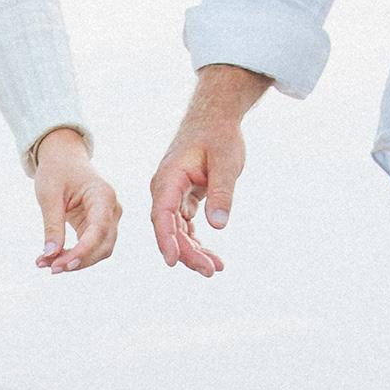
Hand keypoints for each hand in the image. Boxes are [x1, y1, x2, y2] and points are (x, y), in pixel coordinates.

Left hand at [32, 129, 119, 272]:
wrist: (63, 158)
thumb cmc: (57, 171)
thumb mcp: (49, 195)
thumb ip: (52, 225)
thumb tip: (51, 255)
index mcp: (103, 196)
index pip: (99, 230)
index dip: (83, 251)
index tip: (63, 264)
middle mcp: (112, 209)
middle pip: (103, 246)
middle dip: (78, 260)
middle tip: (50, 268)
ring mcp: (108, 218)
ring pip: (99, 251)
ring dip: (75, 261)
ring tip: (46, 264)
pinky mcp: (99, 226)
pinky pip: (90, 247)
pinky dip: (73, 255)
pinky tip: (53, 259)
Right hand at [149, 64, 270, 275]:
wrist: (214, 119)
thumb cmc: (219, 136)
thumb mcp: (226, 162)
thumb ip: (222, 193)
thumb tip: (218, 226)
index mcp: (169, 178)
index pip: (162, 214)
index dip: (167, 240)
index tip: (173, 261)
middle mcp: (165, 189)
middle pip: (170, 228)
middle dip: (187, 252)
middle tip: (211, 270)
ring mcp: (172, 196)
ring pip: (178, 231)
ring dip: (194, 251)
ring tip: (216, 268)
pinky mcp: (182, 199)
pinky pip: (186, 226)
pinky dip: (197, 241)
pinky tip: (212, 257)